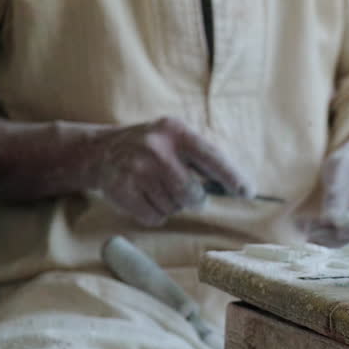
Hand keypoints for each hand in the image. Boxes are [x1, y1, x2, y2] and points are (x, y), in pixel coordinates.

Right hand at [87, 117, 254, 226]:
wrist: (101, 151)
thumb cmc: (152, 148)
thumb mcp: (175, 138)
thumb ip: (202, 158)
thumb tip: (236, 187)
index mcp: (175, 131)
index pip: (211, 157)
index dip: (232, 177)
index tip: (247, 192)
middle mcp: (156, 148)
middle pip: (192, 193)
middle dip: (194, 199)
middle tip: (184, 192)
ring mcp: (136, 169)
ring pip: (173, 207)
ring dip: (171, 205)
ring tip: (157, 188)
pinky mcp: (121, 189)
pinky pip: (154, 217)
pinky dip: (154, 214)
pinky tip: (144, 197)